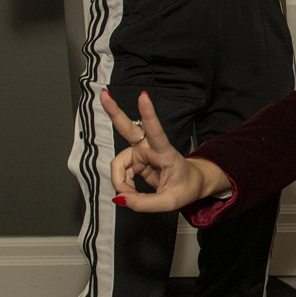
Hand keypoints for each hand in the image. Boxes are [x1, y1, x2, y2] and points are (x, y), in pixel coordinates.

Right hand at [102, 90, 208, 211]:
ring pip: (119, 164)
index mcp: (166, 153)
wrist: (191, 184)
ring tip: (129, 196)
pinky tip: (130, 192)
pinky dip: (123, 185)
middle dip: (114, 112)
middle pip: (129, 129)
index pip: (156, 131)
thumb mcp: (170, 202)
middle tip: (103, 94)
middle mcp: (151, 148)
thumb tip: (120, 198)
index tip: (143, 96)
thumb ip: (144, 203)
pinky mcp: (136, 160)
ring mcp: (142, 152)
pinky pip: (121, 172)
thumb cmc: (185, 187)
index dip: (148, 114)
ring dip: (120, 181)